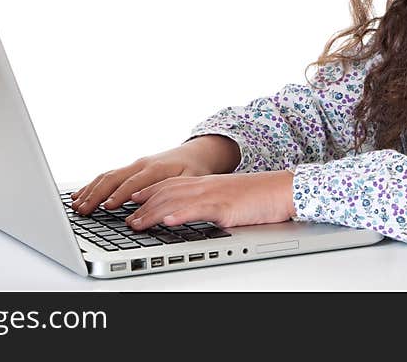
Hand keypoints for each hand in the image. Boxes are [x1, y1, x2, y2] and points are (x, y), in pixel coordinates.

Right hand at [70, 135, 240, 214]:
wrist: (197, 153)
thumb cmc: (196, 169)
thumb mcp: (192, 180)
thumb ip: (175, 192)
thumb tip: (159, 207)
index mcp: (156, 168)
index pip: (133, 183)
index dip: (120, 196)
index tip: (107, 208)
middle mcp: (142, 164)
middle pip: (113, 178)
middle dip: (96, 195)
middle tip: (83, 210)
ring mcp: (134, 165)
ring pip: (107, 176)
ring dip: (91, 190)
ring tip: (77, 206)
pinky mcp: (131, 168)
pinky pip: (108, 175)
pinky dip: (93, 185)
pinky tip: (80, 195)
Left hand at [123, 170, 296, 230]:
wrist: (281, 190)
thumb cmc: (258, 196)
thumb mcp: (226, 197)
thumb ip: (207, 203)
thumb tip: (189, 214)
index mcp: (205, 183)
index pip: (169, 184)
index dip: (147, 191)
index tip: (130, 200)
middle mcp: (205, 185)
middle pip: (166, 192)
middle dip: (142, 206)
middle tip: (125, 219)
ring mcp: (213, 194)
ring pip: (175, 200)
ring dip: (152, 212)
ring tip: (136, 223)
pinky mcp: (224, 206)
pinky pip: (198, 209)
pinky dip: (180, 214)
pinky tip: (167, 220)